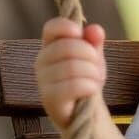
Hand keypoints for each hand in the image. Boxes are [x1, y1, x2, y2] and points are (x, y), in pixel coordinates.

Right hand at [34, 17, 107, 131]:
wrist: (84, 112)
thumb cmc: (86, 78)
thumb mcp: (94, 57)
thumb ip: (94, 41)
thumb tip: (95, 29)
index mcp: (51, 46)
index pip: (52, 27)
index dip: (67, 26)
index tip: (79, 33)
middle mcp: (42, 61)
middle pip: (68, 46)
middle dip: (91, 56)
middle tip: (96, 68)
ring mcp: (43, 81)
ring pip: (73, 66)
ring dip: (93, 73)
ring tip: (94, 81)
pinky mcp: (49, 99)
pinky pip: (74, 85)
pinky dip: (89, 86)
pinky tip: (91, 90)